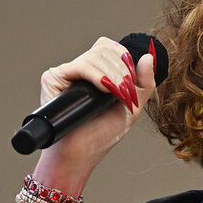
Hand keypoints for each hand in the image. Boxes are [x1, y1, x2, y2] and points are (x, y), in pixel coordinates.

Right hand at [33, 37, 158, 191]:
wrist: (80, 155)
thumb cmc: (102, 134)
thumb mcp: (132, 107)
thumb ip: (144, 82)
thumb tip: (149, 56)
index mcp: (97, 73)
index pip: (112, 48)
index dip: (126, 60)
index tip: (131, 84)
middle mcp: (80, 70)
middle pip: (105, 49)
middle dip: (123, 72)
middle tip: (125, 94)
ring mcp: (66, 73)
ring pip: (95, 56)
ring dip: (114, 76)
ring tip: (116, 97)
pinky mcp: (53, 78)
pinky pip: (80, 66)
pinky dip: (98, 76)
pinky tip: (105, 90)